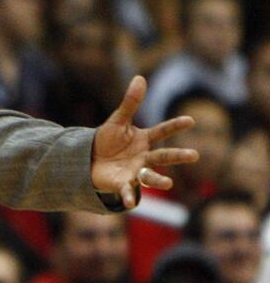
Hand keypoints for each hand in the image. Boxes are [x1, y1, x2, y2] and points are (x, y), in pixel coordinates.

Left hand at [90, 76, 198, 208]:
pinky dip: (130, 197)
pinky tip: (131, 204)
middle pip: (163, 156)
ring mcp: (135, 172)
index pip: (162, 131)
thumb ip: (130, 103)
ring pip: (150, 176)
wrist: (89, 160)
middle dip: (177, 156)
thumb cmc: (106, 141)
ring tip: (168, 184)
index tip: (191, 120)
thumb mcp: (117, 121)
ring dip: (157, 181)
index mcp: (144, 140)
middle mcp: (144, 157)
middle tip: (194, 155)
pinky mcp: (122, 184)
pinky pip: (128, 192)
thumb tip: (140, 78)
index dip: (175, 126)